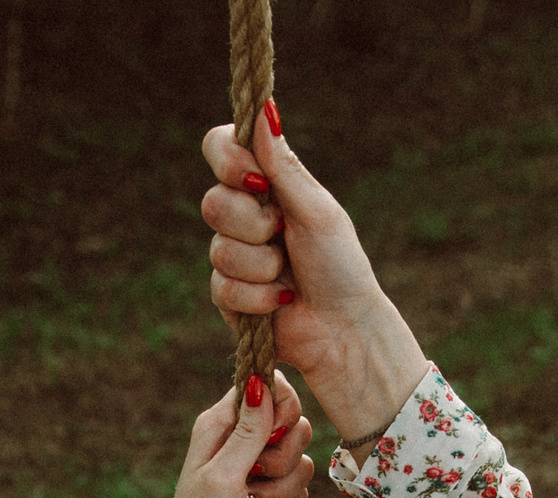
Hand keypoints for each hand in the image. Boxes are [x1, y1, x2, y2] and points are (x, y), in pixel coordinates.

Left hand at [139, 373, 309, 497]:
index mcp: (222, 422)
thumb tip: (260, 379)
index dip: (283, 410)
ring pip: (301, 460)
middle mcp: (241, 438)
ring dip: (280, 491)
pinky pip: (300, 488)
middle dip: (283, 459)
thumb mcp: (222, 474)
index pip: (272, 386)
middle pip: (296, 423)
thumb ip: (248, 430)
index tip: (272, 435)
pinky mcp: (269, 490)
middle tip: (255, 478)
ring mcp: (257, 465)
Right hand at [201, 104, 426, 443]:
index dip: (227, 159)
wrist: (345, 329)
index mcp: (266, 184)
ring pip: (218, 249)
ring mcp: (234, 256)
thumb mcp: (315, 209)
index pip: (220, 148)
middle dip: (253, 224)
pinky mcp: (228, 295)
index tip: (254, 178)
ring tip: (288, 275)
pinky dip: (258, 297)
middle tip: (283, 235)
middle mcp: (245, 215)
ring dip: (262, 265)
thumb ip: (283, 165)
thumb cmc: (340, 265)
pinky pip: (222, 287)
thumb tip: (264, 109)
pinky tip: (281, 302)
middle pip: (213, 202)